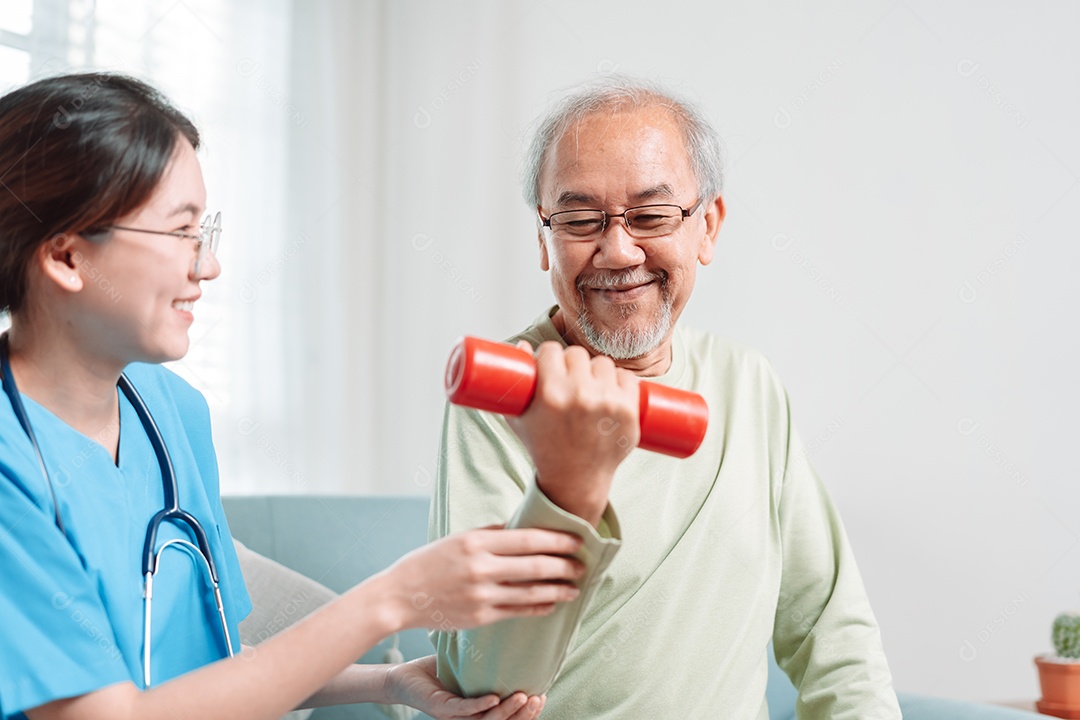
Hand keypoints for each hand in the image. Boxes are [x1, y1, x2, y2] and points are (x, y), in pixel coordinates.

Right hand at [385, 526, 583, 630]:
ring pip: (532, 592)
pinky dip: (539, 607)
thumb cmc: (430, 562)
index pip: (528, 539)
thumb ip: (491, 532)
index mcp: (476, 541)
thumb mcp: (458, 538)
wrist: (399, 596)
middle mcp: (481, 567)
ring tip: (575, 588)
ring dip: (559, 589)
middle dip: (564, 565)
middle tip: (582, 565)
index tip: (577, 540)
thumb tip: (525, 525)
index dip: (557, 540)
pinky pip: (518, 612)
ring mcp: (481, 594)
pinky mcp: (480, 617)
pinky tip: (552, 603)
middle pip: (535, 565)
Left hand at [385, 655, 544, 719]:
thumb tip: (511, 632)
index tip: (543, 695)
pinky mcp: (440, 708)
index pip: (508, 717)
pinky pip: (463, 710)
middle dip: (524, 714)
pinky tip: (493, 698)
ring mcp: (454, 716)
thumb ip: (486, 658)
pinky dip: (479, 705)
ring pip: (487, 719)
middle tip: (539, 698)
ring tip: (523, 697)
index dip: (528, 712)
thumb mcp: (467, 665)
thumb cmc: (436, 672)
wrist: (401, 677)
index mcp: (478, 710)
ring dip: (507, 712)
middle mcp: (468, 717)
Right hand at [506, 341, 639, 525]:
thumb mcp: (519, 418)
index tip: (550, 366)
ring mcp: (608, 402)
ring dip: (596, 372)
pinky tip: (610, 391)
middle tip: (569, 379)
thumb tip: (522, 345)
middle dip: (571, 364)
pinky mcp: (629, 410)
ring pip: (602, 363)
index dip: (549, 356)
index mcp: (551, 394)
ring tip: (589, 387)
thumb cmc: (543, 448)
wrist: (575, 480)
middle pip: (577, 354)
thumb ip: (513, 382)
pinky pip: (627, 377)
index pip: (552, 350)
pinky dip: (619, 382)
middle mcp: (580, 395)